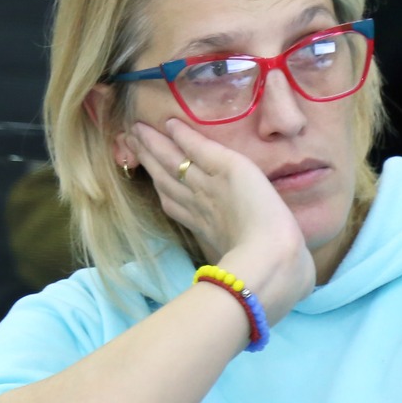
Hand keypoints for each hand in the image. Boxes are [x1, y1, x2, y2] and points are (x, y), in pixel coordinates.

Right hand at [125, 117, 315, 320]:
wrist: (271, 268)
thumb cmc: (270, 276)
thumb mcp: (251, 267)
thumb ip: (253, 268)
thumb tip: (268, 279)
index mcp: (207, 229)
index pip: (176, 203)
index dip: (160, 187)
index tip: (146, 175)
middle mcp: (201, 207)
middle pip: (167, 178)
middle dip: (148, 161)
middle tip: (130, 142)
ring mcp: (211, 188)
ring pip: (174, 161)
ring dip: (154, 145)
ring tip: (137, 130)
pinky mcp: (226, 169)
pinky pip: (198, 148)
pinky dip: (183, 136)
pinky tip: (169, 123)